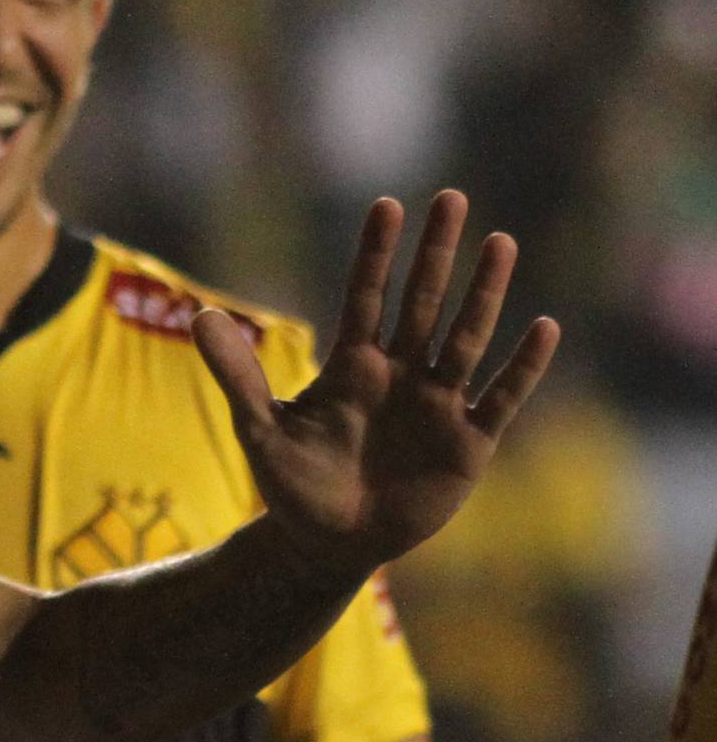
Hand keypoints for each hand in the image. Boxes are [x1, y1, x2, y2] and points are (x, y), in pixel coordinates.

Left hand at [194, 191, 558, 576]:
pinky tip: (544, 327)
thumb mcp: (259, 428)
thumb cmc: (291, 484)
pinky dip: (521, 367)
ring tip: (500, 242)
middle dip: (435, 253)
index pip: (366, 297)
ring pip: (465, 338)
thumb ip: (237, 374)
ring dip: (483, 294)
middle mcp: (401, 375)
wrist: (327, 544)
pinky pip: (501, 398)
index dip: (375, 254)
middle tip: (451, 197)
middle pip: (422, 303)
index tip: (387, 205)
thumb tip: (197, 316)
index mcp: (353, 366)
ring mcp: (438, 405)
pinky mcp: (469, 444)